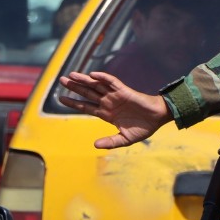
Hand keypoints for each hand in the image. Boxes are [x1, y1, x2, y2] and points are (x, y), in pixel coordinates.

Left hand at [58, 71, 172, 149]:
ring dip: (84, 80)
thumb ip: (110, 142)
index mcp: (106, 113)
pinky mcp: (124, 91)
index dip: (73, 102)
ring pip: (96, 86)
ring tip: (71, 75)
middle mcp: (108, 102)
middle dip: (74, 87)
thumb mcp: (124, 139)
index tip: (61, 98)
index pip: (86, 106)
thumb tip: (95, 145)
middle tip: (61, 80)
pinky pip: (112, 82)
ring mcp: (115, 95)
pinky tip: (93, 75)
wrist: (158, 118)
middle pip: (87, 93)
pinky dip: (103, 78)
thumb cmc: (143, 127)